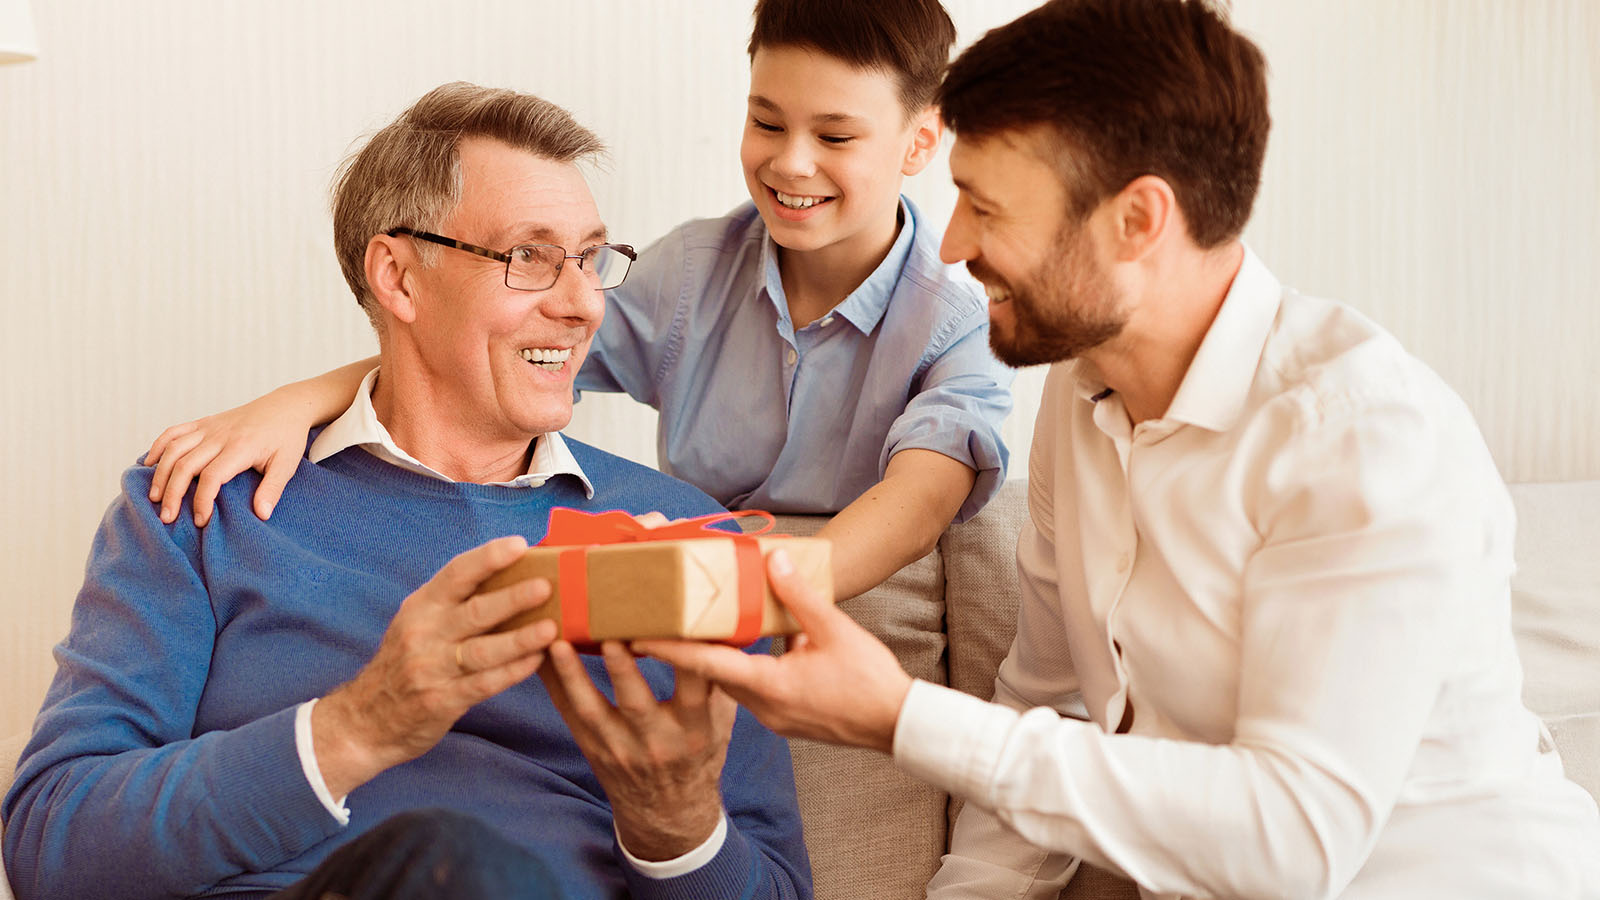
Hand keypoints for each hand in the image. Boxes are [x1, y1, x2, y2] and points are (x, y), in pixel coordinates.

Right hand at [144, 388, 315, 526]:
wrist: (286, 406)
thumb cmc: (287, 437)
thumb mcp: (287, 464)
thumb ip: (273, 489)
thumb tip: (261, 515)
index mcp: (241, 448)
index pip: (213, 477)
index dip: (202, 500)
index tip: (201, 521)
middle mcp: (220, 436)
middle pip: (186, 465)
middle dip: (173, 493)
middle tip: (166, 518)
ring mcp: (209, 427)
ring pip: (175, 449)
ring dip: (160, 473)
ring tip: (153, 497)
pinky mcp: (204, 422)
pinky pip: (174, 431)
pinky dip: (158, 446)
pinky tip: (148, 464)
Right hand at [312, 536, 558, 797]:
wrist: (365, 720)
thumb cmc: (405, 662)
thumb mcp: (417, 623)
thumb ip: (453, 603)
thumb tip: (510, 575)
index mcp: (421, 606)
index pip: (456, 573)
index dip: (488, 557)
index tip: (520, 545)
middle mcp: (424, 633)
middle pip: (475, 611)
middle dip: (513, 598)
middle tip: (546, 586)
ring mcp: (432, 668)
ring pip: (483, 650)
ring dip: (519, 639)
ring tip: (550, 627)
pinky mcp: (441, 700)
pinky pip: (484, 684)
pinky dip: (512, 672)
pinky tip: (537, 661)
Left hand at [540, 640, 735, 860]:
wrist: (668, 810)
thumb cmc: (698, 752)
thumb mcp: (721, 722)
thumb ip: (718, 680)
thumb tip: (715, 626)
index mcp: (695, 729)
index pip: (693, 689)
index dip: (683, 659)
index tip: (672, 627)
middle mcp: (657, 740)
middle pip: (636, 703)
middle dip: (622, 670)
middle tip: (609, 637)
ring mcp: (620, 747)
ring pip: (591, 709)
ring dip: (573, 676)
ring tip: (558, 643)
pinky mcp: (593, 747)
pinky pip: (569, 713)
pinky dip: (553, 684)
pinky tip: (538, 655)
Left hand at [635, 549, 912, 753]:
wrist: (898, 725)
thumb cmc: (870, 682)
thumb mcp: (835, 631)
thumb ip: (800, 596)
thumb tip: (774, 561)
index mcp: (770, 686)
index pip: (707, 664)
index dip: (670, 648)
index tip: (638, 637)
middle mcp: (765, 706)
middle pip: (714, 674)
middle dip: (687, 650)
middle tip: (658, 626)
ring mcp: (775, 717)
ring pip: (733, 683)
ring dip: (716, 660)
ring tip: (698, 632)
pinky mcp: (787, 719)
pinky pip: (753, 691)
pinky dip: (742, 670)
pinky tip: (752, 649)